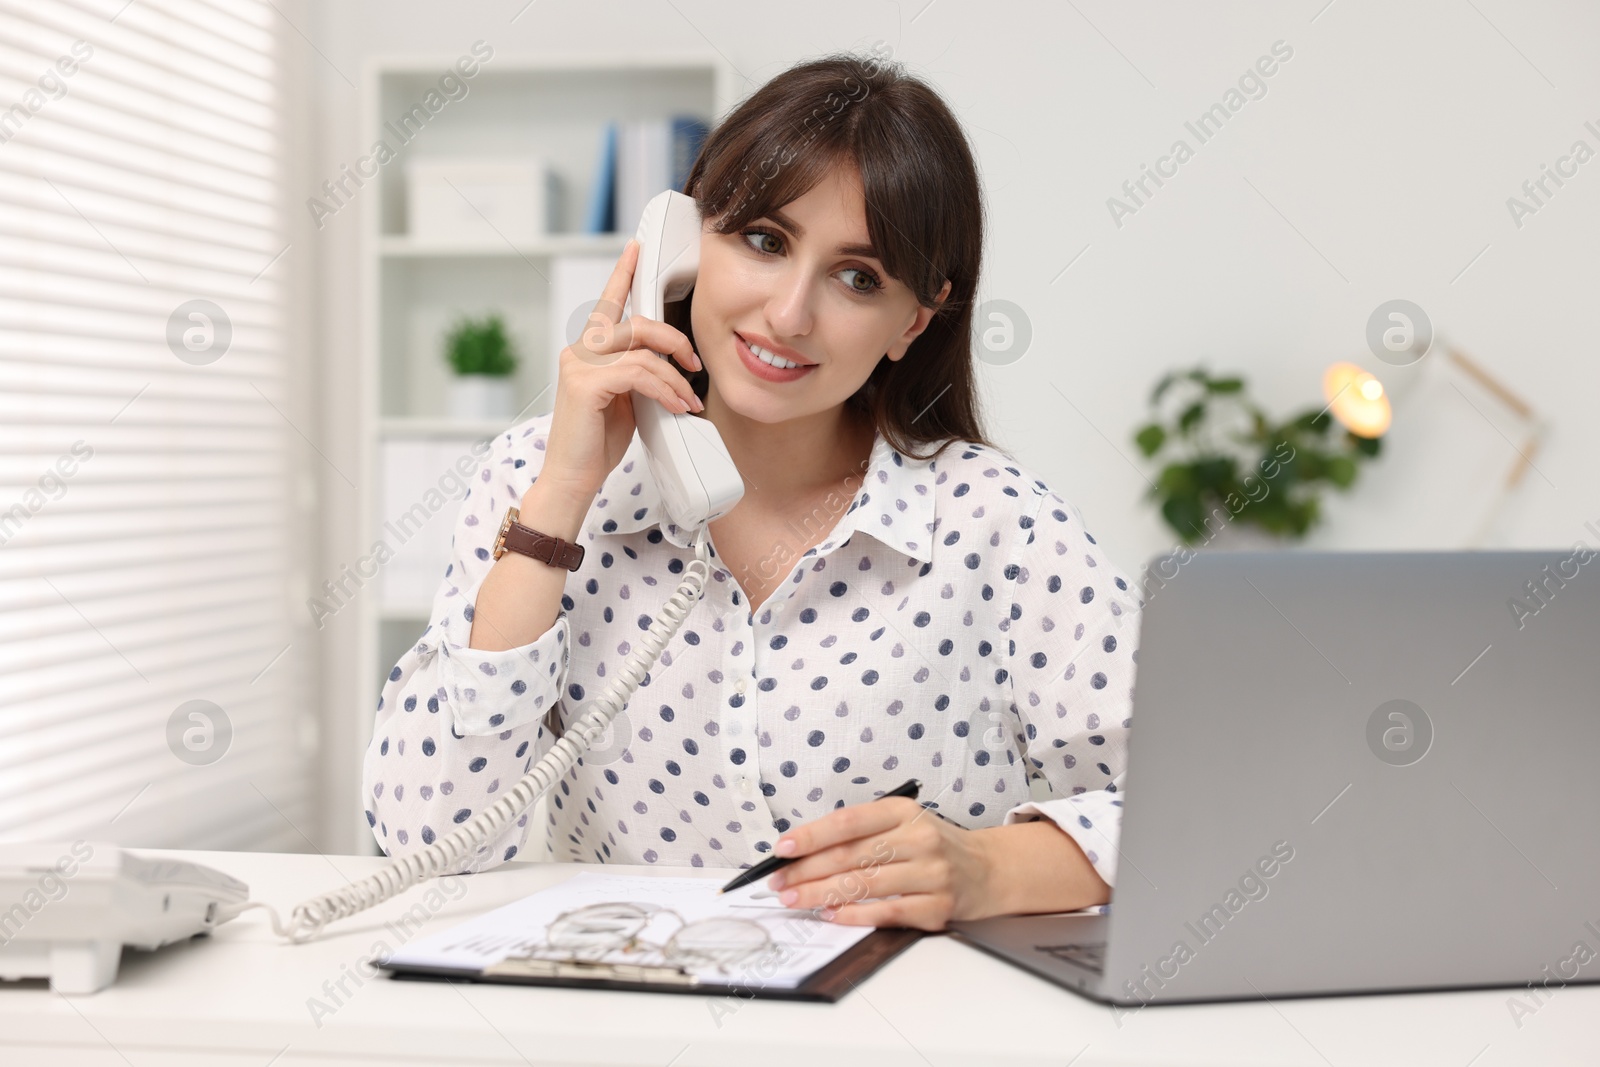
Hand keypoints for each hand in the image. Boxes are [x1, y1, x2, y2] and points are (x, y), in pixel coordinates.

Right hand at [538, 237, 705, 502]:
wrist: (574, 478)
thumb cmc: (597, 443)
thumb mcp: (625, 400)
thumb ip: (638, 374)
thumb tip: (670, 365)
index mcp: (588, 350)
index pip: (607, 304)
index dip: (623, 274)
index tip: (636, 249)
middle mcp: (579, 350)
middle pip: (637, 324)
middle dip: (674, 340)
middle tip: (694, 363)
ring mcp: (579, 365)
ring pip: (642, 350)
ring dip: (675, 375)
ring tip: (688, 399)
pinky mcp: (585, 384)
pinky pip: (638, 373)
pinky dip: (665, 389)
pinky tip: (676, 405)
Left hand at [765, 797, 1000, 930]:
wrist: (988, 869)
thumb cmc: (932, 846)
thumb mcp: (903, 824)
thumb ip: (862, 833)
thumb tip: (804, 850)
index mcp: (904, 812)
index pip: (849, 821)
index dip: (812, 835)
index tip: (782, 848)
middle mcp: (919, 839)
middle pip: (851, 855)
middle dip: (806, 871)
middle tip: (778, 882)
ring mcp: (931, 874)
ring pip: (863, 885)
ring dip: (821, 894)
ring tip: (794, 900)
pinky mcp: (936, 907)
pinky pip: (886, 912)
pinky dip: (853, 915)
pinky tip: (830, 914)